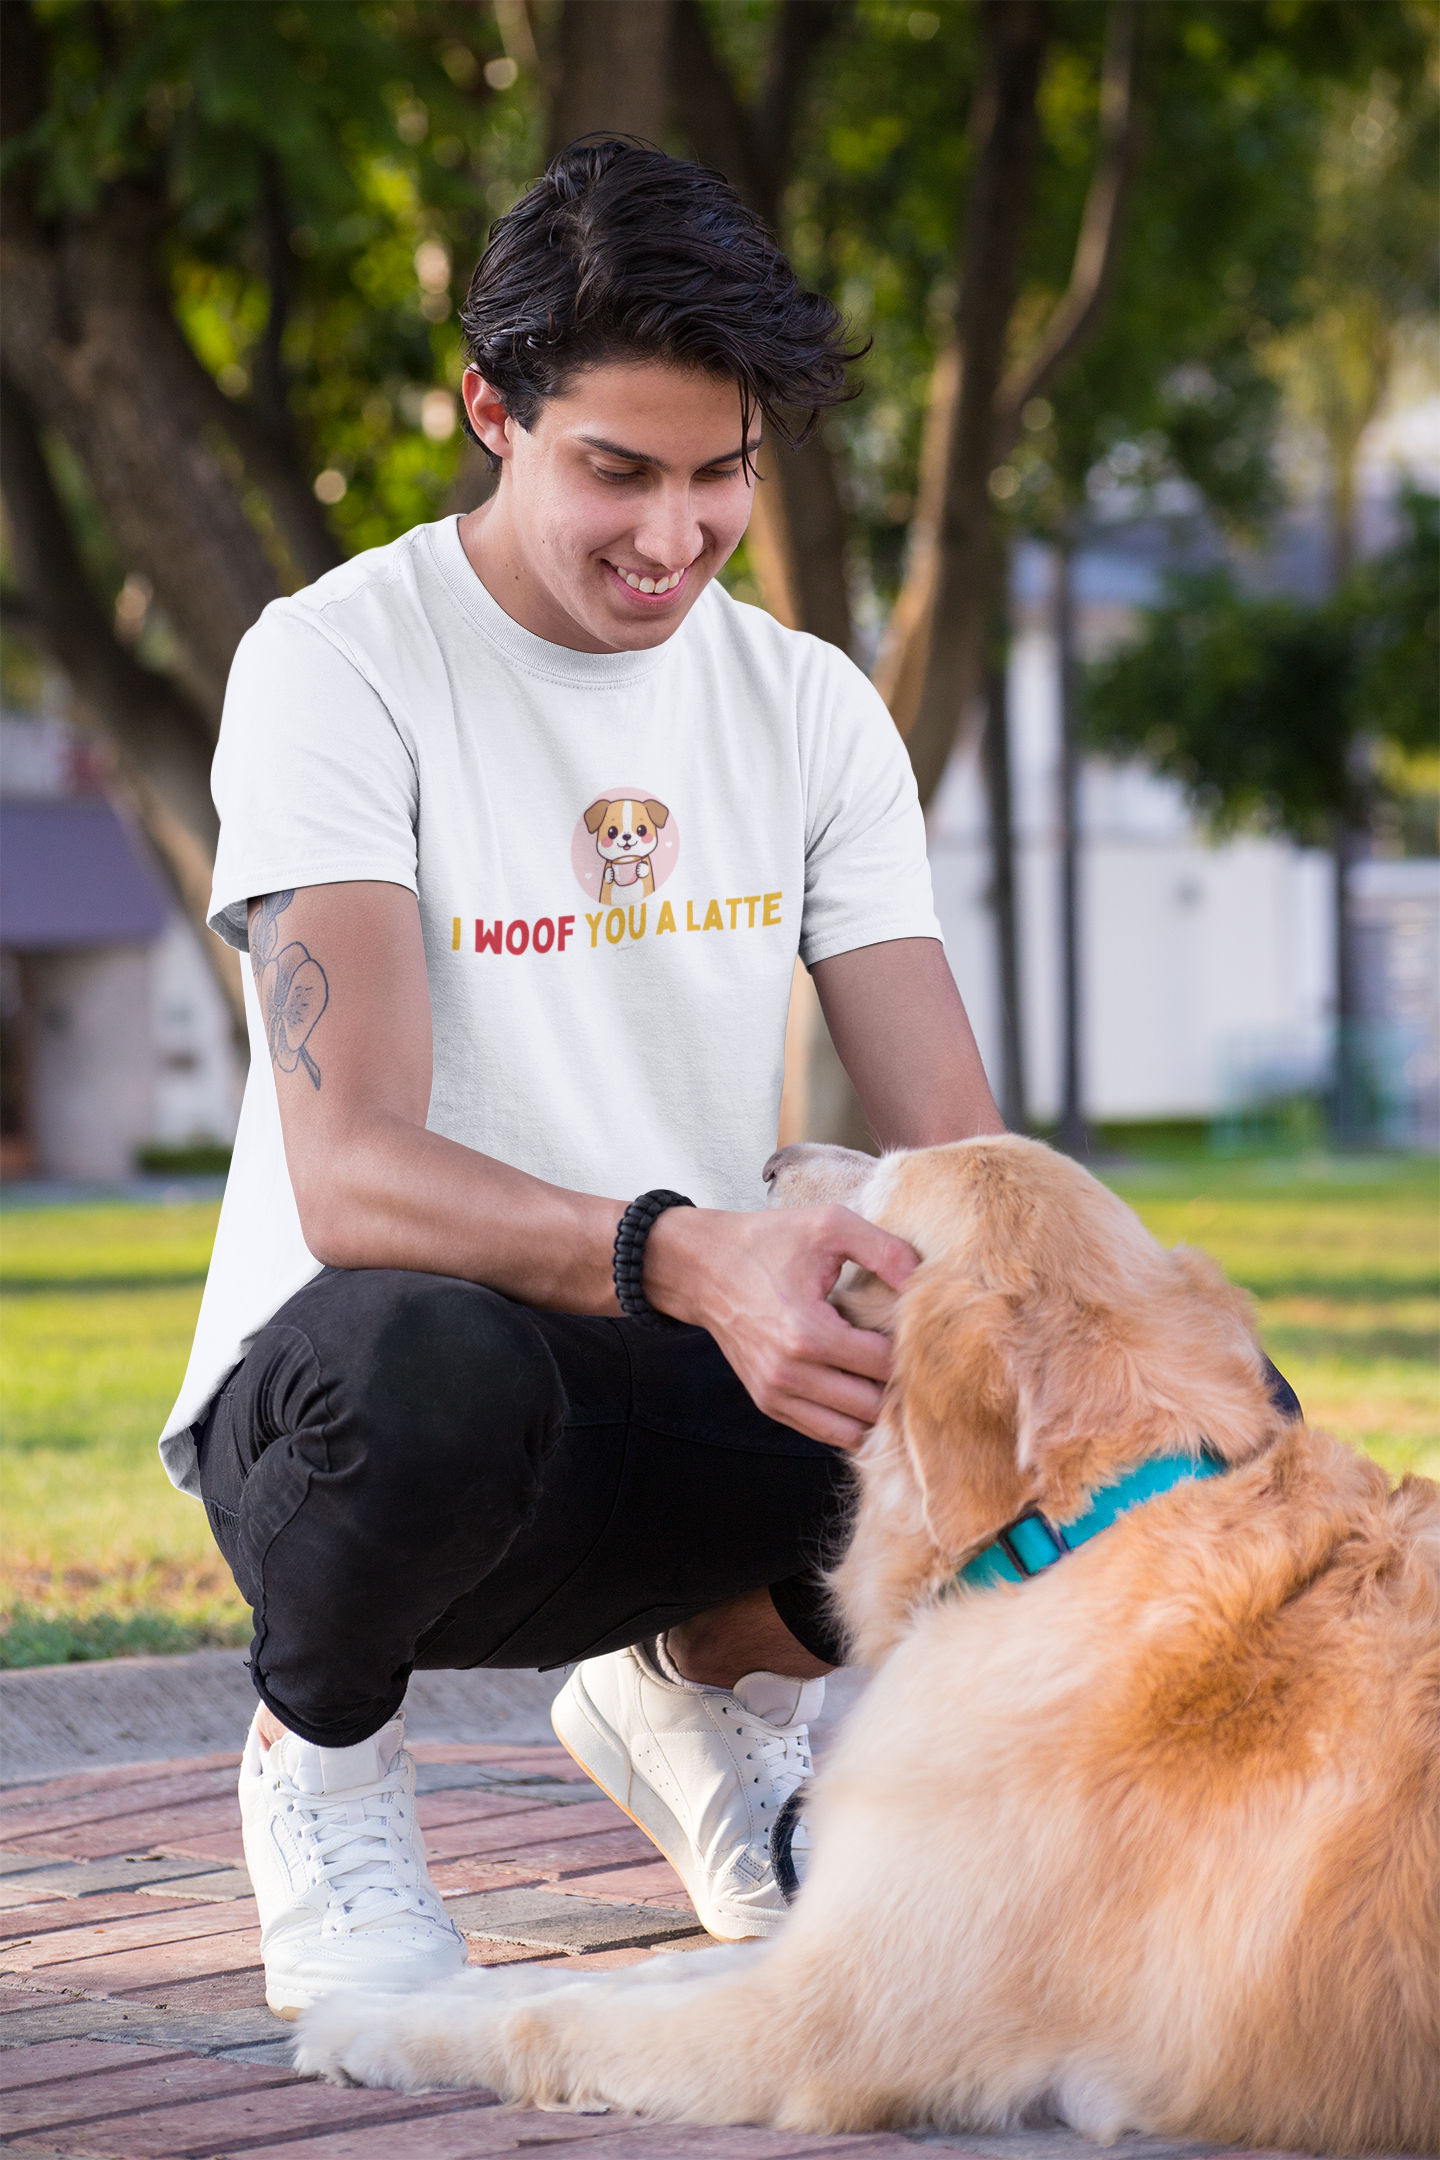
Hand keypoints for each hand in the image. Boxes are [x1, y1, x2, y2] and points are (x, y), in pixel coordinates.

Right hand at [644, 1205, 917, 1449]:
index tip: (923, 1331)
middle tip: (917, 1359)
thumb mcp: (830, 1226)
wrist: (703, 1266)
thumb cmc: (768, 1241)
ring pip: (852, 1432)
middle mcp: (789, 1374)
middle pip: (873, 1407)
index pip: (884, 1365)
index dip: (914, 1350)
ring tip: (892, 1378)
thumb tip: (929, 1284)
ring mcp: (775, 1395)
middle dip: (901, 1387)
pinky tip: (865, 1390)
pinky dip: (851, 1421)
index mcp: (807, 1332)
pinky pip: (825, 1433)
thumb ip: (887, 1251)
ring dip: (878, 1412)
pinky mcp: (769, 1403)